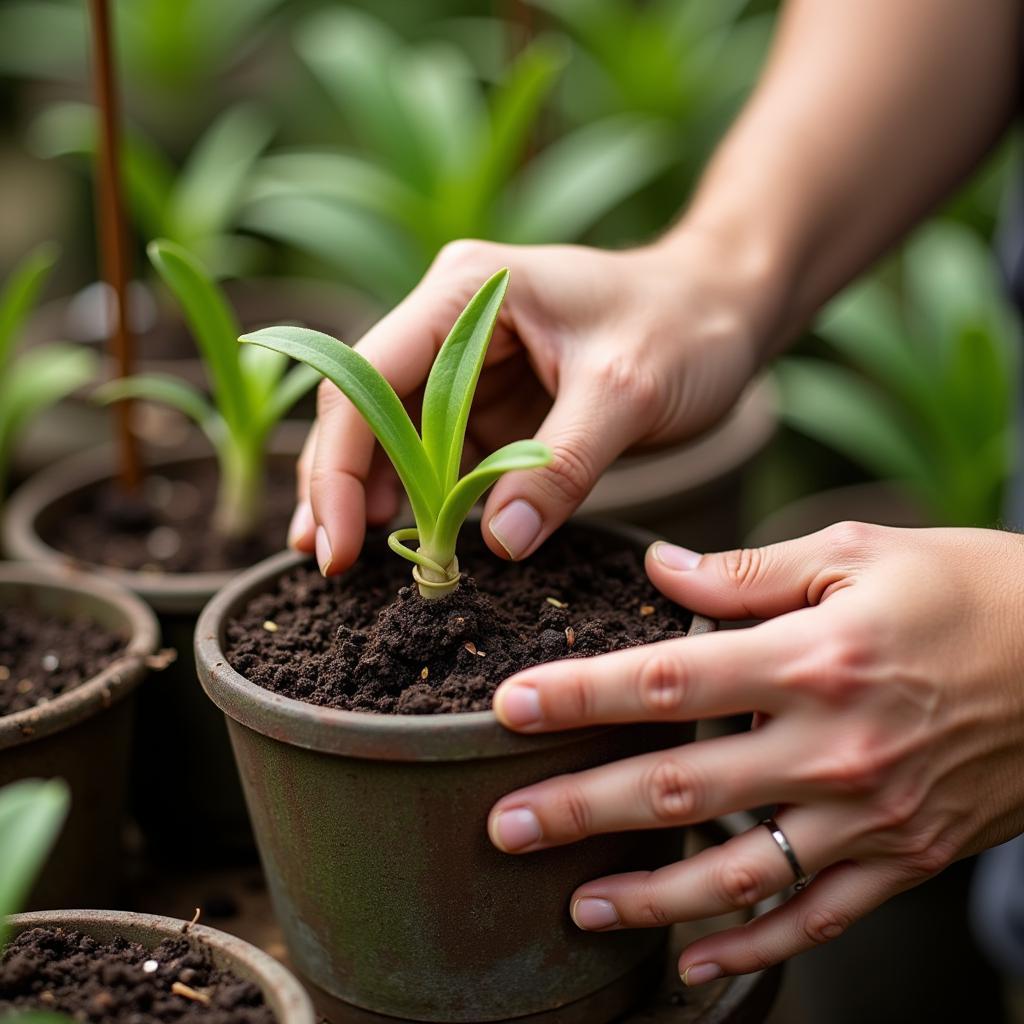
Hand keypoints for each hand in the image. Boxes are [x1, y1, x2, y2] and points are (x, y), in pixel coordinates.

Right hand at [289, 230, 780, 573]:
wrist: (726, 308)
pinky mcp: (492, 400)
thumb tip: (496, 542)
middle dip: (342, 483)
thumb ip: (559, 464)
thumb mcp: (628, 391)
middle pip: (364, 406)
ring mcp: (467, 362)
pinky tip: (410, 539)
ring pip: (393, 435)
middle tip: (334, 564)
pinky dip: (423, 498)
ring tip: (355, 563)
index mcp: (466, 292)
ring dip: (374, 496)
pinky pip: (440, 454)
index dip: (341, 465)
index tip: (339, 545)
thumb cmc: (686, 325)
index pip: (369, 379)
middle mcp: (450, 320)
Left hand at [487, 523, 1023, 983]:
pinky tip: (690, 960)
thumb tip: (662, 568)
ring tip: (577, 904)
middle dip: (579, 809)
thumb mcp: (857, 553)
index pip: (666, 681)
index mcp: (813, 658)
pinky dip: (750, 944)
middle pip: (679, 786)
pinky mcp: (904, 858)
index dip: (579, 695)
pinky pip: (815, 915)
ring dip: (647, 894)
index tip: (510, 707)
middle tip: (504, 827)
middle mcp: (834, 746)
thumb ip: (749, 571)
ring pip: (736, 871)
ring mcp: (869, 814)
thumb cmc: (967, 588)